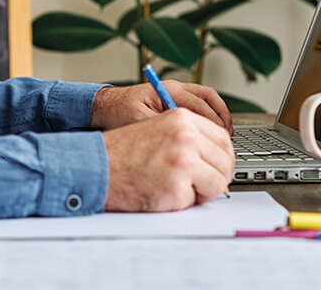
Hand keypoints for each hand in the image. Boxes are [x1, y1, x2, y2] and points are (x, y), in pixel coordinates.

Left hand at [91, 81, 231, 134]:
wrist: (106, 107)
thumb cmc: (118, 114)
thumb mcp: (139, 123)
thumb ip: (161, 127)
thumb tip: (184, 139)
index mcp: (168, 90)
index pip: (200, 104)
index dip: (213, 123)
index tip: (220, 139)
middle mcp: (175, 87)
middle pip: (209, 98)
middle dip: (221, 119)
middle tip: (227, 139)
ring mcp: (176, 92)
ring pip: (208, 99)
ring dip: (219, 115)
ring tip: (225, 135)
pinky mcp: (174, 100)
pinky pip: (200, 104)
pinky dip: (210, 116)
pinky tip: (211, 132)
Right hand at [102, 109, 233, 211]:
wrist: (95, 165)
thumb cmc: (121, 151)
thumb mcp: (157, 128)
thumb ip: (188, 136)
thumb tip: (217, 154)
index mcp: (182, 119)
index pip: (223, 139)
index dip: (223, 156)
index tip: (218, 165)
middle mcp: (186, 138)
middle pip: (225, 161)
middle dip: (216, 175)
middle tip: (204, 183)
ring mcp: (183, 163)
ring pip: (216, 182)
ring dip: (202, 190)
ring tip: (178, 187)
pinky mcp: (176, 188)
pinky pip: (196, 200)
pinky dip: (184, 202)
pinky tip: (164, 193)